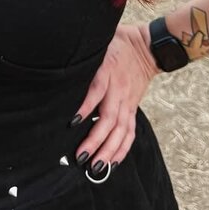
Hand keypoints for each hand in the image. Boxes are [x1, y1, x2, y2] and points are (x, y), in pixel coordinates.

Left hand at [71, 23, 159, 169]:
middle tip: (81, 156)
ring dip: (109, 150)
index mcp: (107, 71)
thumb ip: (84, 52)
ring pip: (120, 130)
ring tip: (96, 167)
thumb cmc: (117, 42)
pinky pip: (129, 131)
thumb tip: (60, 54)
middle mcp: (118, 89)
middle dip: (96, 140)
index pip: (96, 90)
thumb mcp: (99, 42)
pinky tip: (112, 163)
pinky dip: (122, 148)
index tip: (72, 122)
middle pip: (109, 118)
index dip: (86, 107)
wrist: (148, 46)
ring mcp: (127, 101)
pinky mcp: (132, 107)